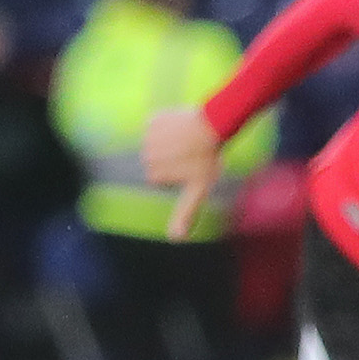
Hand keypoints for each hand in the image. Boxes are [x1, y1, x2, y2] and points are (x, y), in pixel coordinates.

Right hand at [142, 105, 222, 241]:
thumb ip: (185, 213)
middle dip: (174, 160)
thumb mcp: (198, 190)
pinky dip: (170, 127)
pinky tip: (183, 128)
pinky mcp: (152, 120)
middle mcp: (144, 157)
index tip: (191, 169)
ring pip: (159, 145)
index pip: (162, 180)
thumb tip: (175, 239)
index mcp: (152, 175)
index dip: (180, 175)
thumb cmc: (208, 161)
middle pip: (158, 163)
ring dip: (172, 143)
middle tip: (191, 154)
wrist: (214, 126)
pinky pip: (159, 127)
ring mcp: (146, 137)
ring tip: (188, 141)